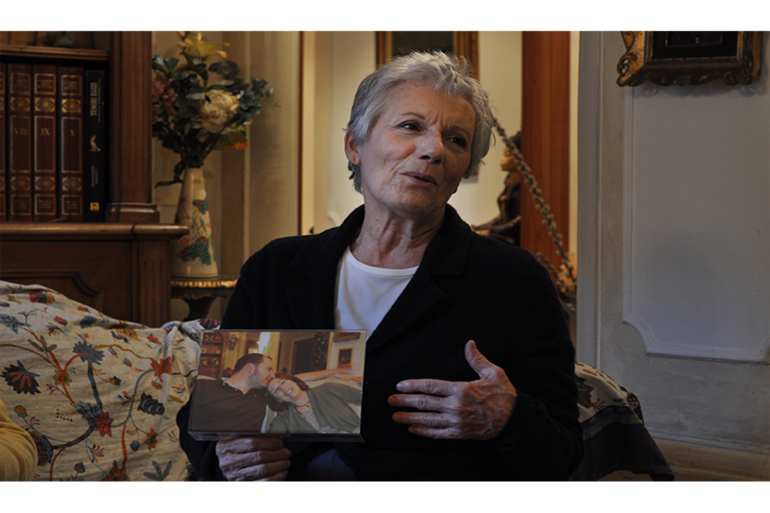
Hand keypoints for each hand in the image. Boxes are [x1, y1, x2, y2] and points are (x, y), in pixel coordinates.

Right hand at [216, 436, 290, 481]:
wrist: (229, 467)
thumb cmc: (236, 451)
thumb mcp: (237, 439)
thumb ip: (251, 435)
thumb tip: (276, 434)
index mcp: (225, 447)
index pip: (252, 443)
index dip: (269, 442)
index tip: (279, 442)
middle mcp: (228, 462)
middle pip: (259, 456)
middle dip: (278, 453)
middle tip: (286, 452)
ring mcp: (234, 476)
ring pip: (263, 469)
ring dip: (279, 465)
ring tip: (286, 461)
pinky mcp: (243, 485)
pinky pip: (264, 482)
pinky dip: (277, 477)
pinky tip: (283, 472)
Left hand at [388, 340, 516, 439]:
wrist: (514, 420)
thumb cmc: (503, 394)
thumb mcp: (493, 372)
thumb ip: (477, 359)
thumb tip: (469, 343)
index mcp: (461, 389)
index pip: (431, 386)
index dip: (413, 385)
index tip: (400, 385)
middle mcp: (455, 406)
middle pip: (425, 403)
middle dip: (405, 402)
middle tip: (390, 401)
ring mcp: (456, 421)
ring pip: (428, 420)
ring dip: (409, 419)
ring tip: (396, 417)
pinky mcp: (459, 433)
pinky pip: (438, 434)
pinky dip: (424, 432)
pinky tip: (413, 430)